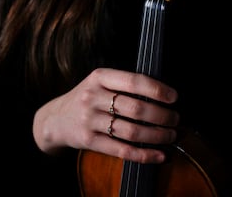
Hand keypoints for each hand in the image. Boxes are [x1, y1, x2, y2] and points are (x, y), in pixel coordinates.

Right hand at [33, 67, 178, 163]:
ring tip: (171, 135)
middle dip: (161, 115)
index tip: (174, 97)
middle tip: (176, 119)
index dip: (157, 89)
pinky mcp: (88, 141)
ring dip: (156, 135)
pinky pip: (121, 150)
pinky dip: (144, 154)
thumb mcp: (100, 82)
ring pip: (131, 131)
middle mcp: (93, 96)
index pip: (133, 81)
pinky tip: (159, 155)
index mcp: (99, 77)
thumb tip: (162, 94)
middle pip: (135, 108)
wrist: (56, 118)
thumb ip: (124, 84)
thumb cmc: (88, 98)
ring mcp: (89, 120)